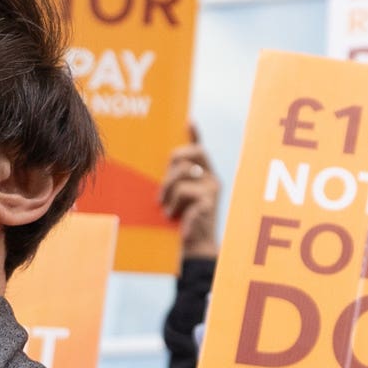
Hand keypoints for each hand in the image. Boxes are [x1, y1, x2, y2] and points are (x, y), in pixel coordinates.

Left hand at [163, 121, 221, 254]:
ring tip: (167, 211)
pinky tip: (175, 221)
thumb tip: (156, 169)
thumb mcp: (176, 199)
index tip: (188, 121)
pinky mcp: (208, 203)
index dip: (194, 135)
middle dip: (171, 167)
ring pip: (182, 177)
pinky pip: (185, 194)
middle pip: (188, 155)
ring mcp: (211, 190)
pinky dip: (176, 208)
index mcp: (203, 175)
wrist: (196, 247)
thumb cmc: (182, 221)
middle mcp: (211, 178)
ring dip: (168, 194)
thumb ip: (173, 183)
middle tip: (162, 192)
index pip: (198, 149)